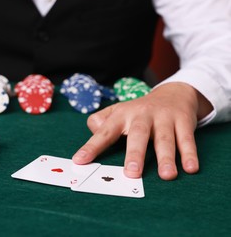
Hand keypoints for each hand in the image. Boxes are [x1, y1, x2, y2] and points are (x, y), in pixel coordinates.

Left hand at [72, 82, 212, 179]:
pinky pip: (186, 139)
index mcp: (121, 115)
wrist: (173, 93)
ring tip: (166, 176)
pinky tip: (190, 168)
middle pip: (137, 134)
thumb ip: (101, 121)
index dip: (92, 146)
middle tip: (132, 173)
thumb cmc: (139, 111)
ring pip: (164, 139)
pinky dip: (189, 153)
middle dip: (135, 153)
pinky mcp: (183, 121)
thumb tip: (93, 131)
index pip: (105, 132)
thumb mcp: (118, 112)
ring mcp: (163, 118)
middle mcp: (142, 115)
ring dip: (166, 157)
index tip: (79, 161)